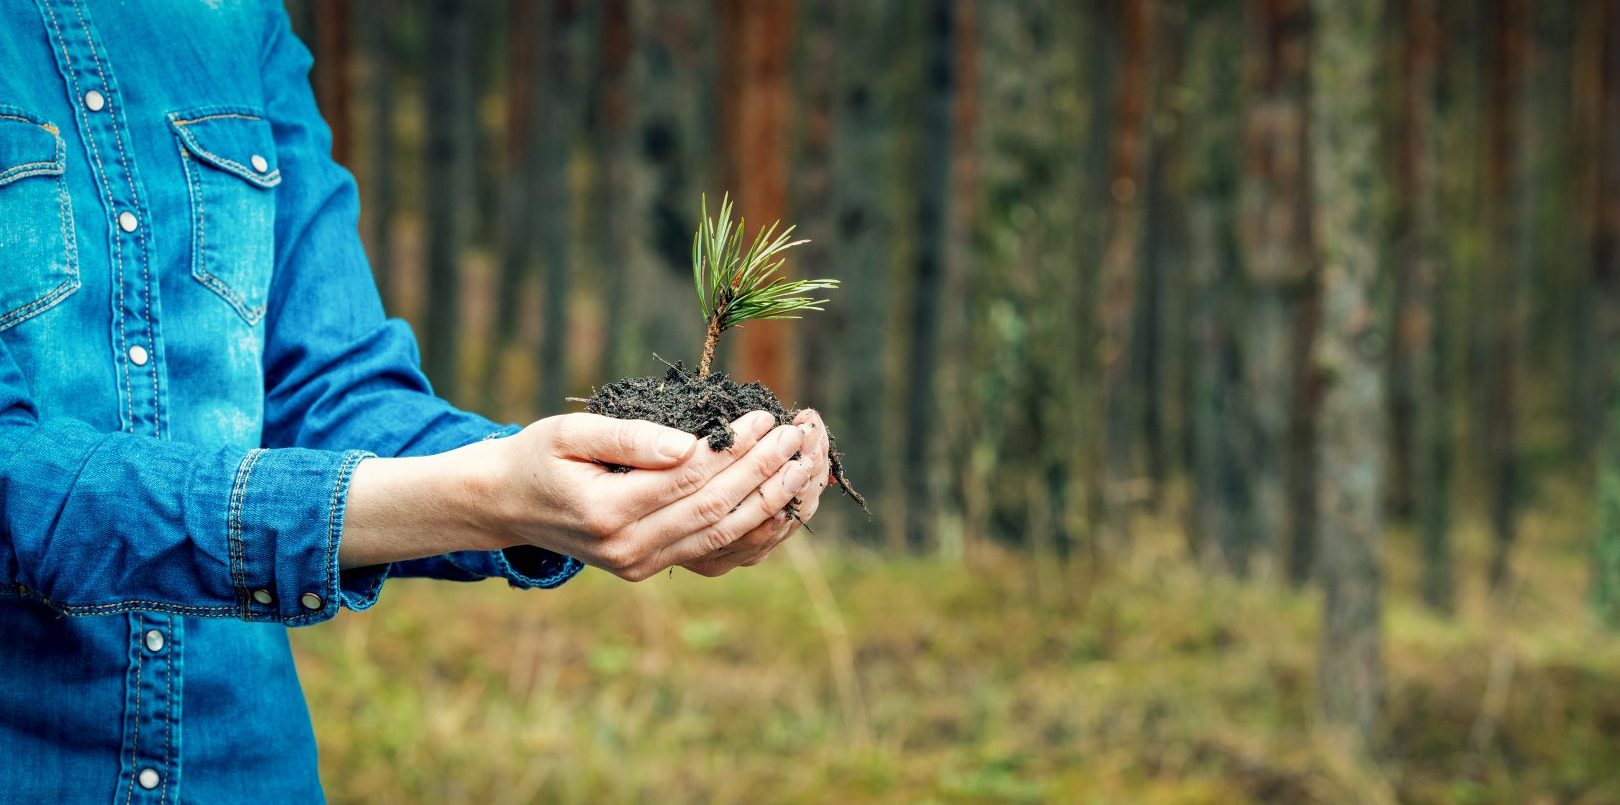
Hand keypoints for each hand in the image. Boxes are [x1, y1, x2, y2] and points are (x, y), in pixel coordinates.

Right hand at [480, 410, 809, 580]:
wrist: (506, 504)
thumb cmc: (539, 456)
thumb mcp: (570, 433)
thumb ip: (628, 439)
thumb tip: (688, 445)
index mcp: (605, 511)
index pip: (688, 477)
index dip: (734, 448)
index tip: (765, 417)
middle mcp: (627, 548)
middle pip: (714, 509)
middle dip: (764, 473)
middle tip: (799, 439)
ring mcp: (639, 565)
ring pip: (721, 535)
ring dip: (769, 501)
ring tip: (802, 467)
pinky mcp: (648, 568)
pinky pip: (712, 551)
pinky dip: (752, 529)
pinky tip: (781, 503)